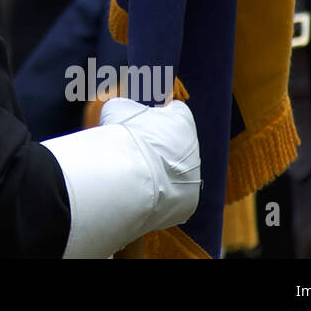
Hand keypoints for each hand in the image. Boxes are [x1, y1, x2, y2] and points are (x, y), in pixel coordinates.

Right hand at [40, 96, 201, 257]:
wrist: (130, 178)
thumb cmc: (124, 137)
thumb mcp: (117, 109)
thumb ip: (126, 108)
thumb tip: (122, 111)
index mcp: (182, 119)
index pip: (174, 111)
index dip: (157, 115)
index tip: (141, 122)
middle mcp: (194, 147)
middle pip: (176, 143)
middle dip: (158, 146)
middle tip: (133, 151)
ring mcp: (194, 176)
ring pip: (175, 171)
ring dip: (159, 171)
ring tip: (133, 175)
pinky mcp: (188, 202)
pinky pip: (172, 195)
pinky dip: (158, 194)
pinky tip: (140, 192)